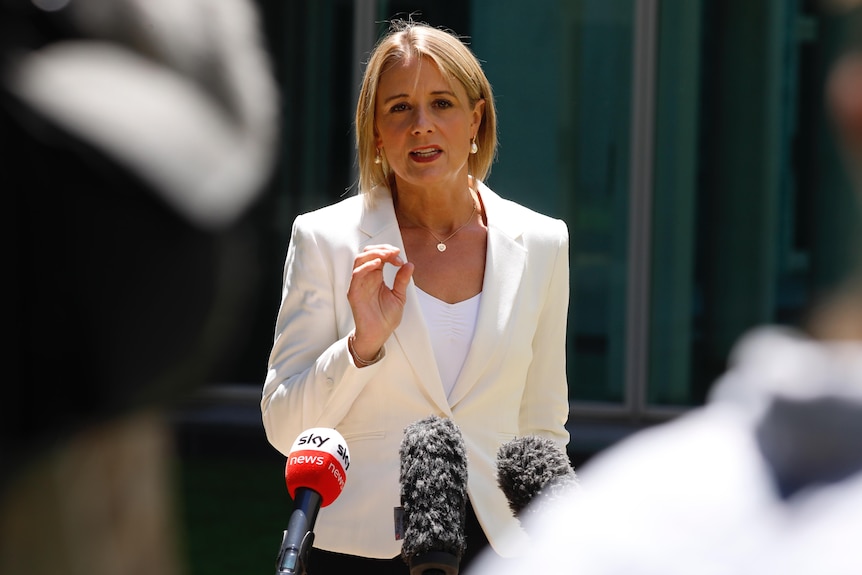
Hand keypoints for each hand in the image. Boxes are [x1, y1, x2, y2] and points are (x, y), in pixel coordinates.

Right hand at [347, 244, 413, 359]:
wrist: (379, 334)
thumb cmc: (386, 317)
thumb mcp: (399, 296)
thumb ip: (402, 280)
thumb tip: (409, 264)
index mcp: (376, 276)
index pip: (378, 256)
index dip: (389, 252)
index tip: (400, 257)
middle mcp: (366, 277)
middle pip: (367, 253)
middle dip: (381, 249)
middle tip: (395, 253)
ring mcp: (358, 284)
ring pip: (359, 259)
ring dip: (374, 254)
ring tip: (388, 256)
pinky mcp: (354, 292)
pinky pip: (356, 274)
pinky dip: (367, 266)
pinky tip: (378, 265)